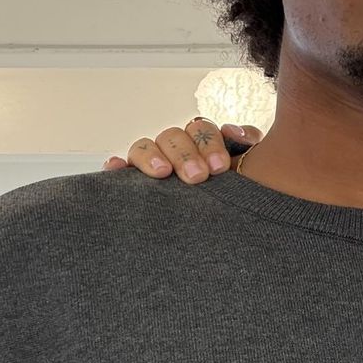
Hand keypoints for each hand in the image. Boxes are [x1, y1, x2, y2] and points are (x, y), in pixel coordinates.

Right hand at [102, 119, 262, 182]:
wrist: (214, 233)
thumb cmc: (230, 194)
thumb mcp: (244, 170)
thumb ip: (246, 147)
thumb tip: (241, 133)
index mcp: (200, 143)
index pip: (201, 129)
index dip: (210, 143)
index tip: (220, 167)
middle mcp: (174, 149)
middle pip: (172, 136)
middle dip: (185, 154)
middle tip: (197, 177)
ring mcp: (150, 164)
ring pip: (144, 147)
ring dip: (152, 157)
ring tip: (163, 173)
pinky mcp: (129, 182)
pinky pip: (118, 168)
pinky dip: (116, 166)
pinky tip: (116, 168)